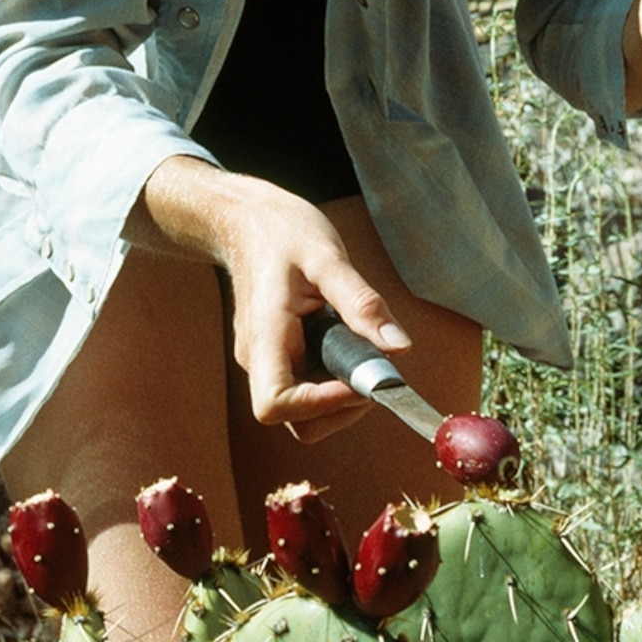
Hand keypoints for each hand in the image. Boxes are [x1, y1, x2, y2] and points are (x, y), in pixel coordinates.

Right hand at [133, 158, 410, 440]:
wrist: (244, 220)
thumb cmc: (281, 232)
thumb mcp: (327, 257)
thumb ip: (363, 304)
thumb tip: (398, 348)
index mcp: (266, 337)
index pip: (276, 404)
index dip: (320, 404)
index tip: (357, 380)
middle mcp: (261, 359)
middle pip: (297, 420)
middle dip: (342, 406)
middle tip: (371, 367)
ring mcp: (267, 361)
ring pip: (306, 410)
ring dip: (342, 393)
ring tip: (359, 346)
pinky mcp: (279, 358)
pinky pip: (308, 386)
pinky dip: (335, 378)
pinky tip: (345, 339)